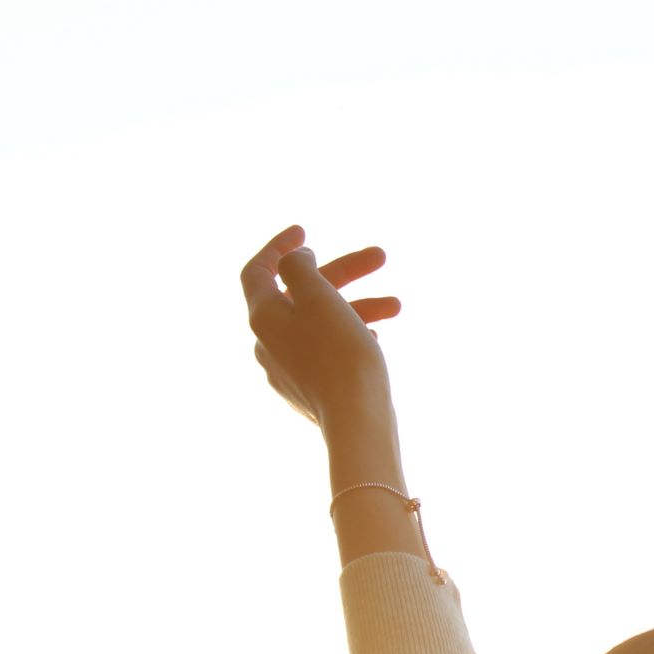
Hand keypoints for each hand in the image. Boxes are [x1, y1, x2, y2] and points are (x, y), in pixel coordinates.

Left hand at [242, 223, 402, 428]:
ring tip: (396, 307)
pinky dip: (349, 333)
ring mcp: (288, 370)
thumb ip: (300, 268)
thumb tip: (296, 260)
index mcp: (263, 318)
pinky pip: (327, 349)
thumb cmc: (340, 356)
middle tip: (380, 257)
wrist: (357, 422)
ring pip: (319, 323)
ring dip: (356, 305)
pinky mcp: (311, 391)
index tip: (305, 231)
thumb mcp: (319, 297)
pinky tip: (375, 337)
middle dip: (342, 273)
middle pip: (299, 294)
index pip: (258, 270)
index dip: (278, 246)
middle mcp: (268, 344)